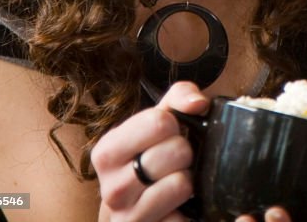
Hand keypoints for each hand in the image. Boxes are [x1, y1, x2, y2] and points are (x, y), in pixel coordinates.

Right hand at [92, 81, 208, 221]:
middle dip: (186, 152)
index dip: (176, 124)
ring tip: (177, 180)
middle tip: (177, 161)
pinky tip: (180, 206)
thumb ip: (179, 97)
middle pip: (176, 152)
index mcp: (107, 153)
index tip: (171, 133)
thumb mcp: (159, 122)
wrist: (136, 207)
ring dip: (190, 180)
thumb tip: (198, 103)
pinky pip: (185, 217)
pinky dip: (192, 209)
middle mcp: (112, 189)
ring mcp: (127, 218)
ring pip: (181, 184)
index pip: (159, 122)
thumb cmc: (150, 157)